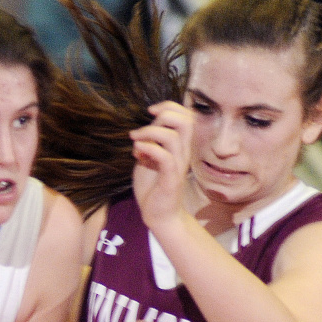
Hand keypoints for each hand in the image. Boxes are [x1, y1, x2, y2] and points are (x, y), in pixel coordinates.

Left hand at [130, 101, 192, 230]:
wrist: (158, 215)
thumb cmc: (153, 187)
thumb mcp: (148, 160)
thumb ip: (149, 144)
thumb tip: (141, 132)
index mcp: (180, 146)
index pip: (186, 116)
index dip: (169, 107)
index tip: (150, 111)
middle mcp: (183, 153)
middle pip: (186, 121)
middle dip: (164, 114)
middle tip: (144, 124)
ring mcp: (178, 166)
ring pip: (174, 137)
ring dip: (150, 133)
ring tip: (135, 140)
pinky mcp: (171, 179)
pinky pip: (165, 157)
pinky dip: (149, 149)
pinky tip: (137, 153)